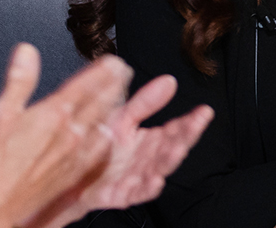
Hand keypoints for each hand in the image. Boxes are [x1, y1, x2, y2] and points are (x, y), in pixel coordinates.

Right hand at [0, 44, 131, 227]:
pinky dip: (106, 135)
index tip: (114, 60)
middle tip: (125, 72)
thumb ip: (20, 80)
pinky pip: (99, 149)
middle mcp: (70, 133)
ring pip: (103, 124)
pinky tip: (108, 133)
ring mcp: (76, 153)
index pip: (85, 86)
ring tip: (121, 96)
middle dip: (114, 85)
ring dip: (114, 108)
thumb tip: (27, 52)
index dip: (103, 71)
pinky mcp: (76, 172)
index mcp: (54, 114)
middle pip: (100, 103)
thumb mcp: (1, 111)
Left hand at [31, 75, 213, 227]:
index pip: (175, 130)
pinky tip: (154, 181)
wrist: (71, 175)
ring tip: (179, 148)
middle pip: (170, 148)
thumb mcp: (123, 118)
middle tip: (195, 125)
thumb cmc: (99, 146)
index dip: (191, 122)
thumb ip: (146, 103)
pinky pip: (134, 193)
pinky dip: (146, 188)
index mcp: (149, 142)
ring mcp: (134, 178)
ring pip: (157, 169)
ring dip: (168, 160)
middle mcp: (145, 161)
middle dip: (185, 137)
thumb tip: (169, 81)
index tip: (204, 111)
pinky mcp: (118, 194)